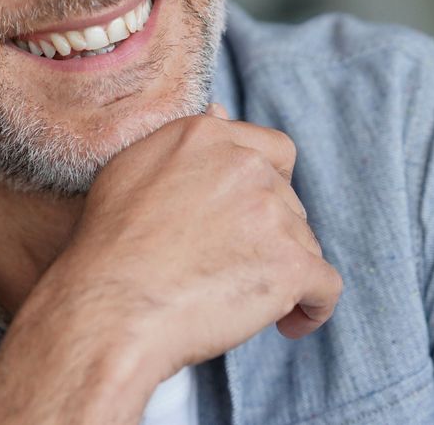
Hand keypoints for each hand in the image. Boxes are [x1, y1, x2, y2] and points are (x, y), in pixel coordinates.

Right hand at [32, 104, 342, 381]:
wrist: (109, 308)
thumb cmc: (109, 249)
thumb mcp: (131, 170)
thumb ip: (183, 143)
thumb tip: (221, 109)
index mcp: (206, 136)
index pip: (274, 151)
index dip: (268, 189)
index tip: (248, 220)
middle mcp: (245, 165)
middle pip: (289, 203)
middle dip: (268, 236)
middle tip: (225, 270)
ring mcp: (272, 213)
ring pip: (304, 245)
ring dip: (281, 272)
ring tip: (237, 302)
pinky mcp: (291, 264)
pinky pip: (325, 288)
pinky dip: (312, 308)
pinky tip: (287, 324)